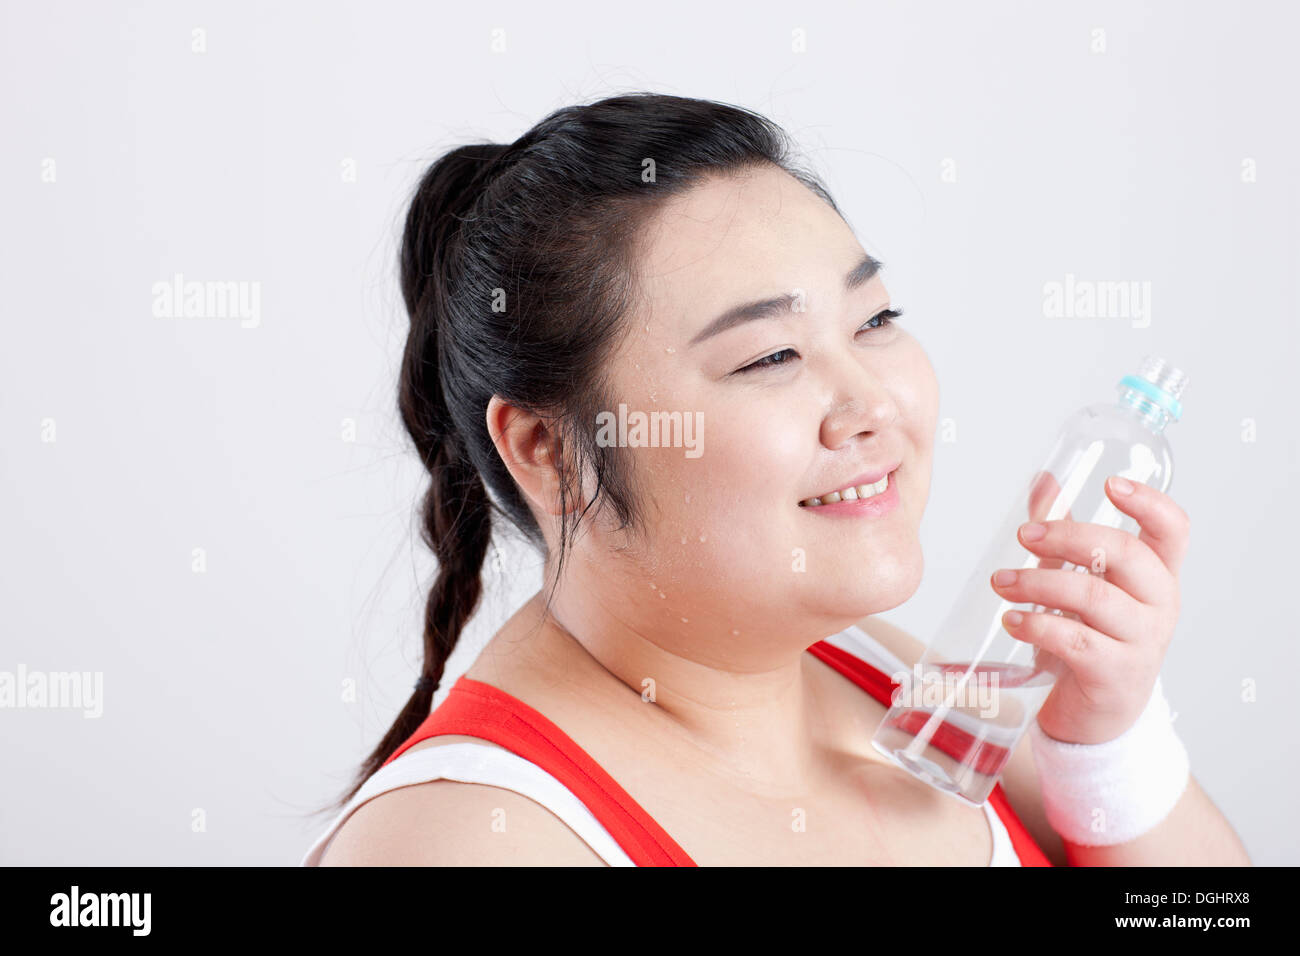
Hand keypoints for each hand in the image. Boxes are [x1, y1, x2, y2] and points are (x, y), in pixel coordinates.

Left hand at [989, 473, 1189, 744]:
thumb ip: (1066, 534)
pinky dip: (1037, 624)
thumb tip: (1045, 481)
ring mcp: (1142, 642)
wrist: (1098, 715)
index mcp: (1157, 575)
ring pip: (1093, 597)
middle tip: (1022, 536)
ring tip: (1001, 583)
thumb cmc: (1093, 638)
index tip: (1110, 484)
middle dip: (1067, 537)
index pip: (1173, 530)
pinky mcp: (1115, 674)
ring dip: (1038, 583)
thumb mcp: (1083, 581)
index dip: (1149, 503)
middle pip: (1125, 554)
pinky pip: (1075, 640)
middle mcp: (1159, 605)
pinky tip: (1011, 619)